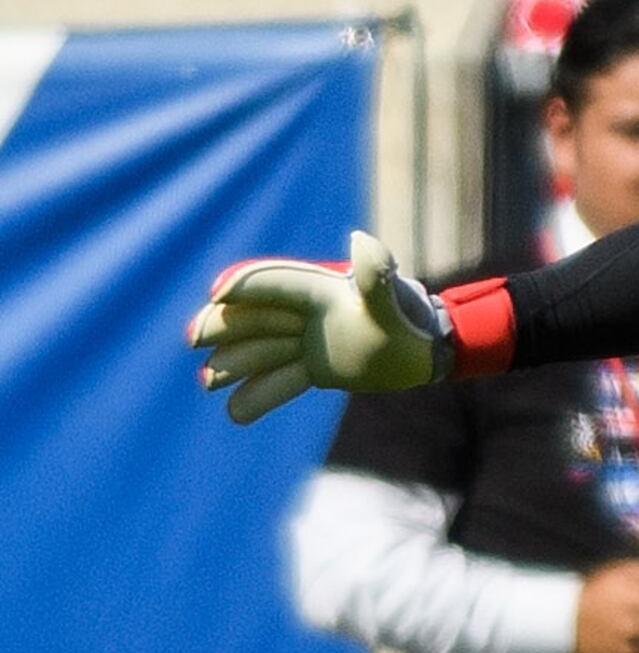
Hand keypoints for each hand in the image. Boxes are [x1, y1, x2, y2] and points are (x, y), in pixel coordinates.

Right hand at [188, 230, 451, 422]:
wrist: (431, 351)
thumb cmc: (410, 323)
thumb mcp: (390, 303)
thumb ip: (375, 276)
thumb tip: (360, 239)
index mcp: (321, 290)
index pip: (275, 283)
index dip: (246, 286)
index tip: (218, 294)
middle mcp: (308, 315)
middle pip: (255, 317)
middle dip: (224, 326)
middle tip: (193, 339)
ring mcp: (309, 342)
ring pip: (261, 351)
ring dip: (233, 363)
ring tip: (208, 381)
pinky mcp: (316, 367)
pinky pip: (280, 381)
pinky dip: (259, 396)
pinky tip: (234, 413)